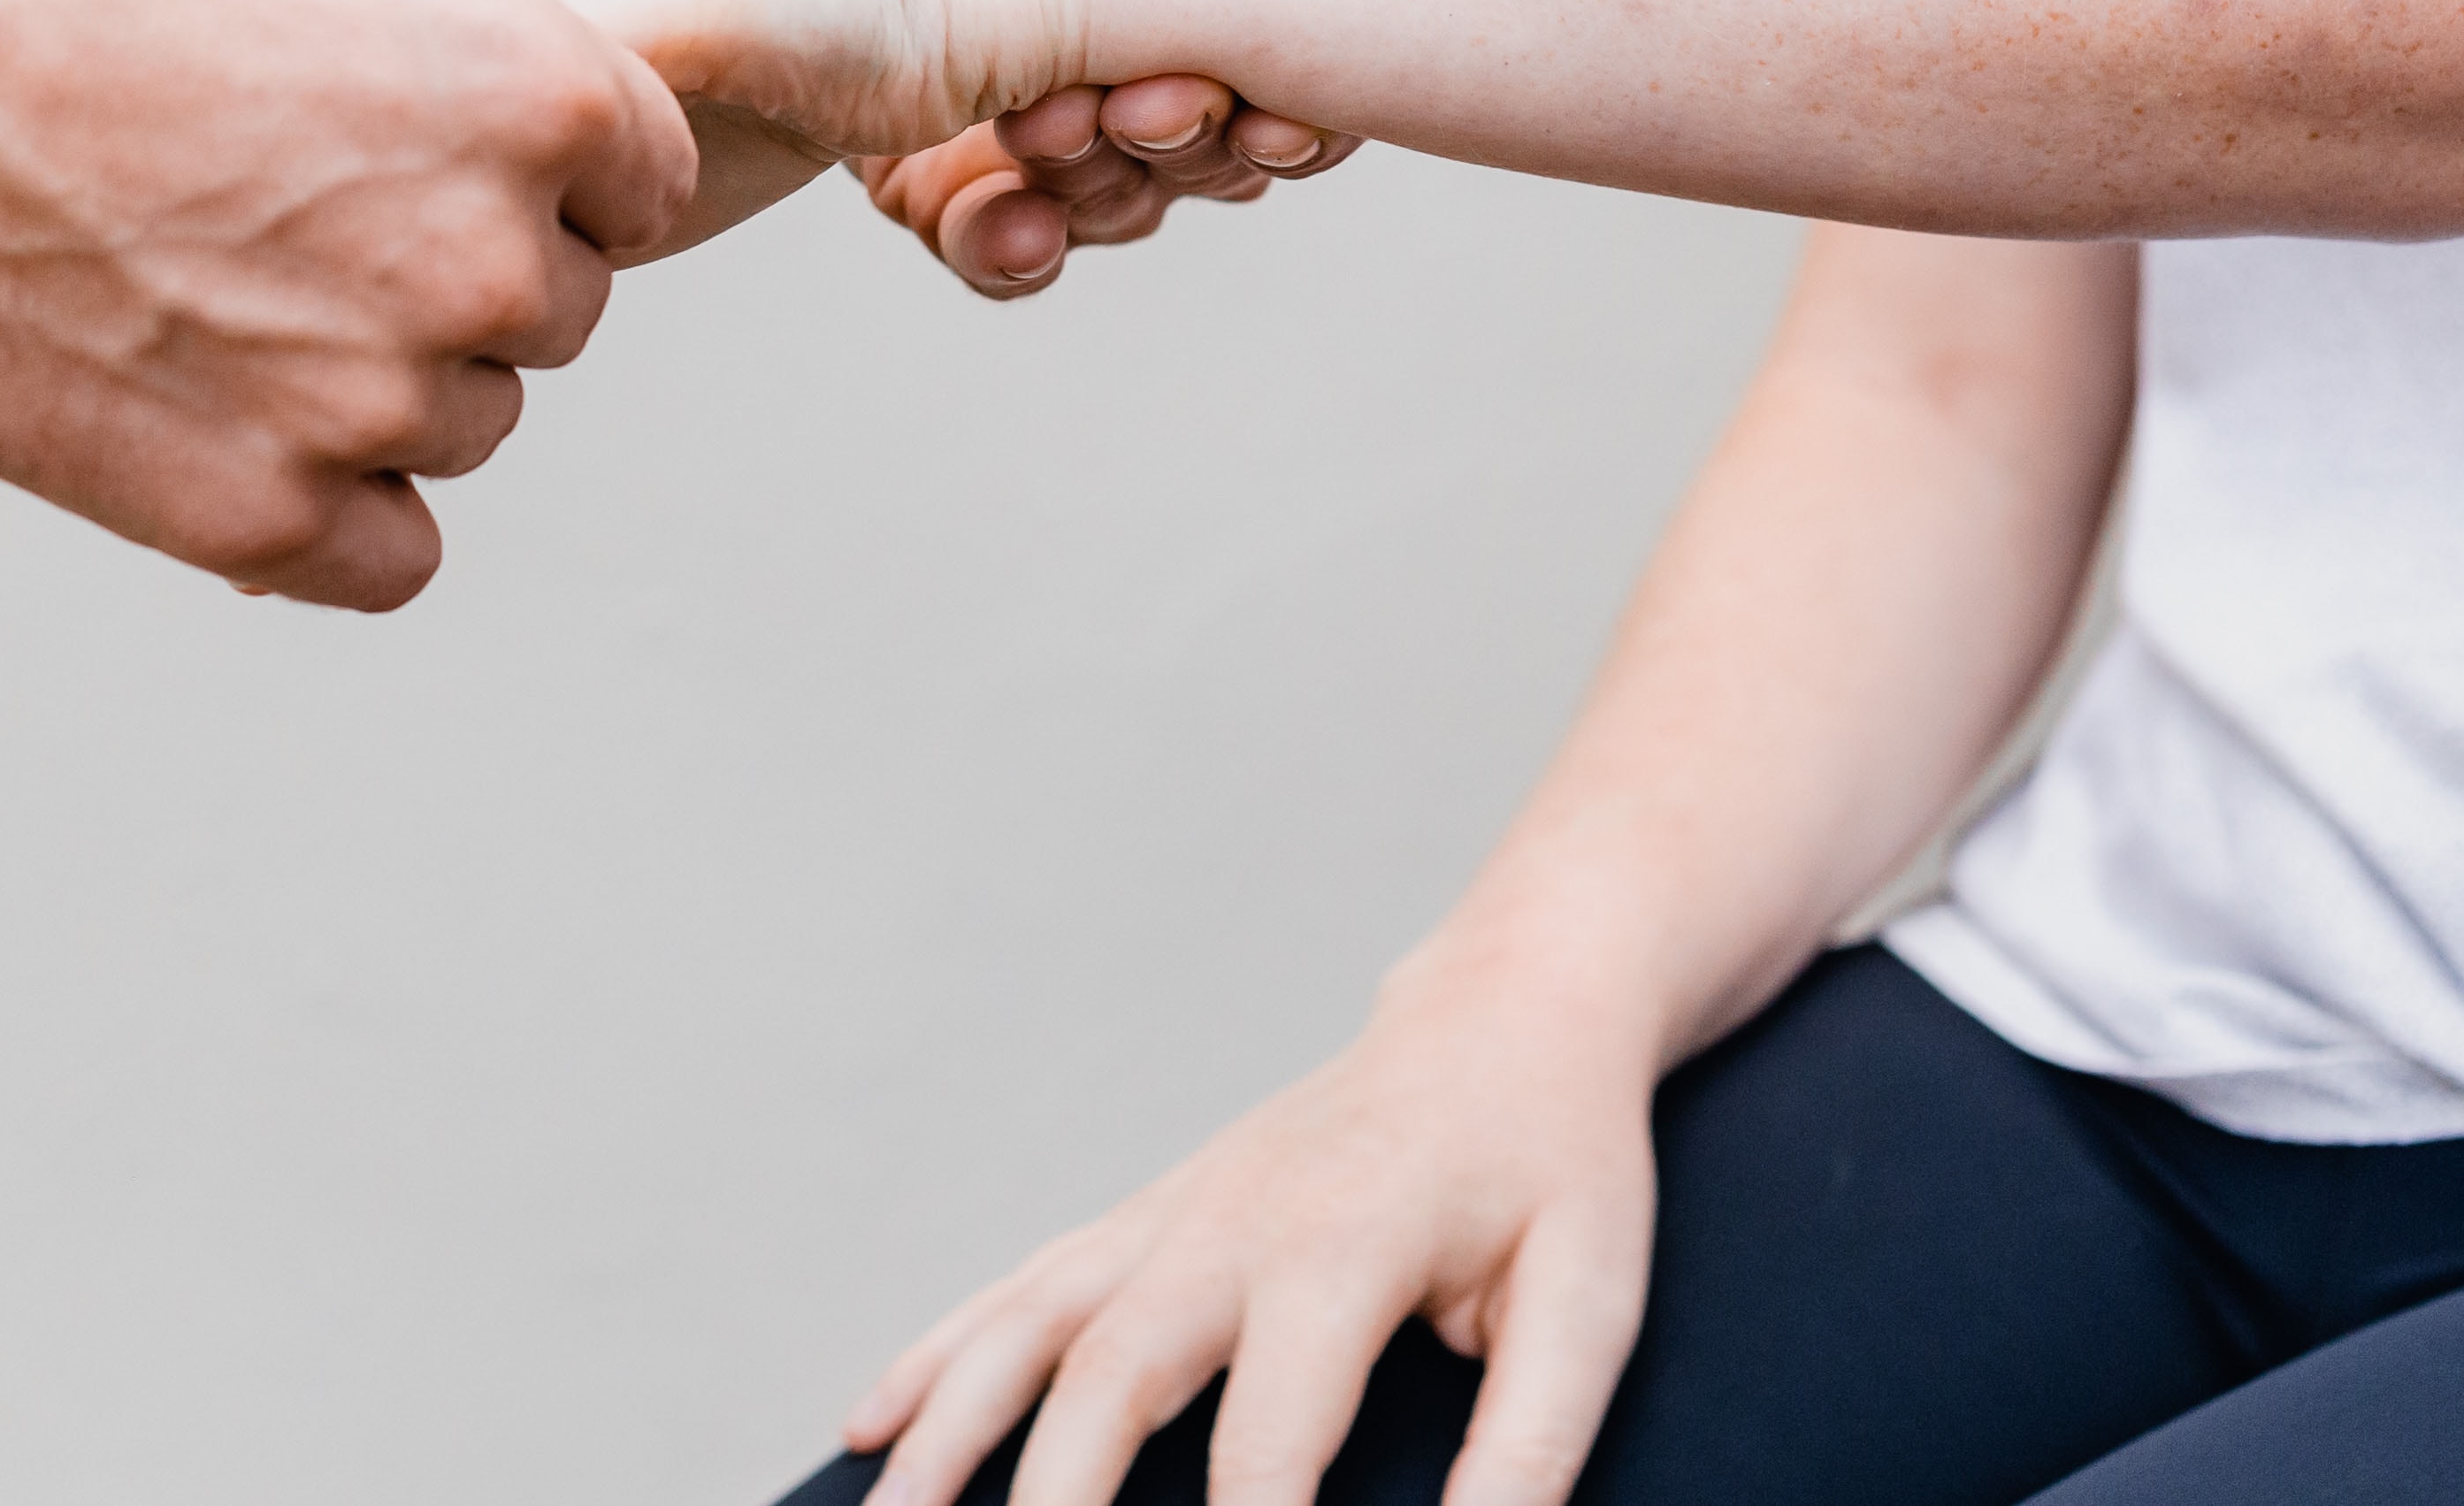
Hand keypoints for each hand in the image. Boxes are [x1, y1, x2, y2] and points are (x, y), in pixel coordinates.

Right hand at [0, 0, 691, 605]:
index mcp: (543, 97)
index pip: (644, 176)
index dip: (546, 144)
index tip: (428, 119)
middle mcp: (483, 264)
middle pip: (559, 306)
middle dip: (466, 251)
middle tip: (304, 186)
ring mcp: (365, 405)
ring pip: (467, 422)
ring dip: (389, 371)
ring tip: (235, 271)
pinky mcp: (250, 516)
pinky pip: (389, 554)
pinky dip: (334, 501)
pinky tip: (245, 407)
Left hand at [671, 0, 1388, 292]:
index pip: (1304, 81)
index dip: (1310, 119)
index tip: (1281, 115)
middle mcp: (1141, 59)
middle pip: (1218, 162)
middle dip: (1193, 150)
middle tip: (1143, 104)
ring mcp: (1043, 120)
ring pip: (1118, 208)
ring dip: (1104, 191)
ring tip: (1050, 131)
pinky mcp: (936, 163)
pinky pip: (993, 240)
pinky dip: (1010, 247)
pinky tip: (1011, 228)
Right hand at [846, 937, 1664, 1505]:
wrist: (1507, 1013)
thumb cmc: (1559, 1164)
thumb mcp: (1589, 1300)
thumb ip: (1528, 1445)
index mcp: (1343, 1248)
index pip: (1269, 1449)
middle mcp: (1230, 1224)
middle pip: (1107, 1381)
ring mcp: (1174, 1212)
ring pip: (1031, 1326)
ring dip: (950, 1432)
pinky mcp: (1151, 1213)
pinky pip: (1024, 1285)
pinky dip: (941, 1354)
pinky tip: (874, 1425)